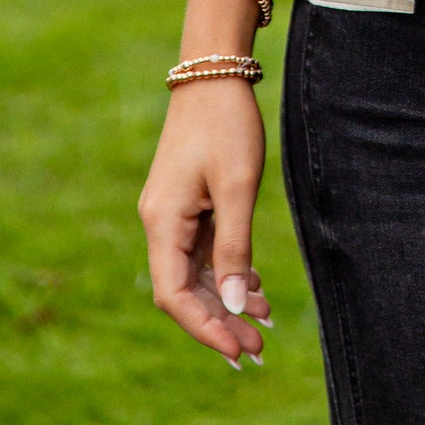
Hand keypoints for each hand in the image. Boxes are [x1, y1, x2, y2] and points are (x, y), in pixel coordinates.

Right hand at [139, 77, 270, 364]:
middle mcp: (161, 224)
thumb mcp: (238, 187)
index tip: (236, 351)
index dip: (204, 327)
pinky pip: (205, 252)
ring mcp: (174, 215)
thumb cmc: (227, 124)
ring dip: (227, 301)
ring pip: (197, 274)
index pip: (174, 295)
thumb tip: (230, 305)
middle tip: (258, 351)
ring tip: (264, 326)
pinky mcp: (189, 205)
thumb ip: (234, 248)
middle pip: (185, 291)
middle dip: (220, 322)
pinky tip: (255, 291)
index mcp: (163, 222)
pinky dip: (229, 273)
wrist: (214, 73)